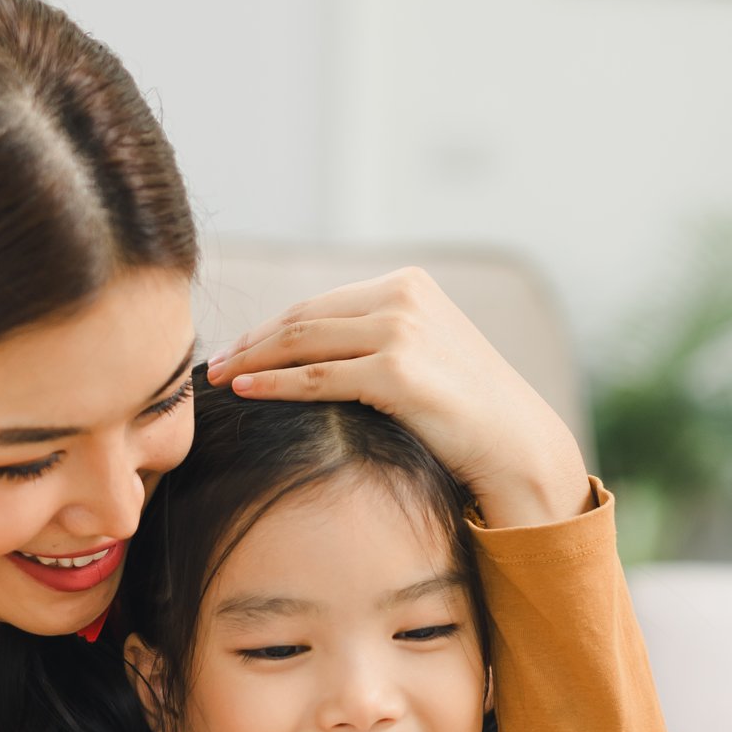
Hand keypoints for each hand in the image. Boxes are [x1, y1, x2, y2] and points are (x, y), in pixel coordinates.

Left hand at [204, 268, 590, 527]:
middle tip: (214, 363)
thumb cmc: (468, 412)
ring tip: (218, 379)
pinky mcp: (397, 372)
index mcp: (409, 284)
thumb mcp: (426, 354)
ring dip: (252, 359)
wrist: (516, 446)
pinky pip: (316, 378)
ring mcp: (401, 331)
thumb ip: (378, 339)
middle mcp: (404, 297)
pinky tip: (244, 391)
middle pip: (304, 318)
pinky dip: (273, 383)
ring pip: (303, 342)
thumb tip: (313, 348)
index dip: (272, 326)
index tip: (239, 348)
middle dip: (253, 341)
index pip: (321, 304)